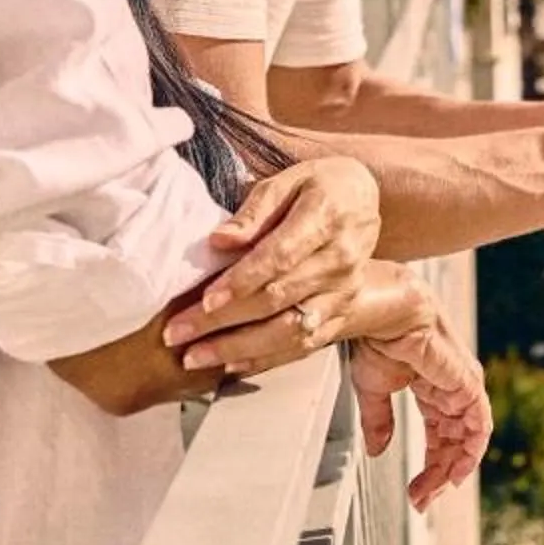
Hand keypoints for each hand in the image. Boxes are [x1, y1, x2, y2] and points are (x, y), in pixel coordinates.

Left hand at [166, 155, 380, 362]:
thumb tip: (220, 240)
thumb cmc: (321, 186)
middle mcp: (339, 261)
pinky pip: (304, 344)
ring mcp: (343, 292)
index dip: (242, 281)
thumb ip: (255, 210)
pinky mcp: (342, 313)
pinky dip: (266, 359)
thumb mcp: (289, 180)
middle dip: (223, 321)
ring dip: (239, 348)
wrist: (366, 202)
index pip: (280, 257)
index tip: (207, 299)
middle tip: (178, 333)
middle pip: (277, 298)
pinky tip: (231, 365)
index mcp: (326, 219)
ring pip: (289, 329)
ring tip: (196, 357)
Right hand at [346, 309, 490, 506]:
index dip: (429, 466)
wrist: (384, 313)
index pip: (439, 435)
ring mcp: (462, 387)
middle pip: (454, 442)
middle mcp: (451, 389)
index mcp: (432, 387)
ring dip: (450, 470)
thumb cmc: (378, 337)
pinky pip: (478, 426)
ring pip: (467, 440)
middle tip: (420, 500)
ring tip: (429, 492)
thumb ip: (379, 421)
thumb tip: (377, 450)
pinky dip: (470, 453)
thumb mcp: (374, 389)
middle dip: (437, 474)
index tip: (416, 492)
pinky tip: (454, 472)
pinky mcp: (468, 385)